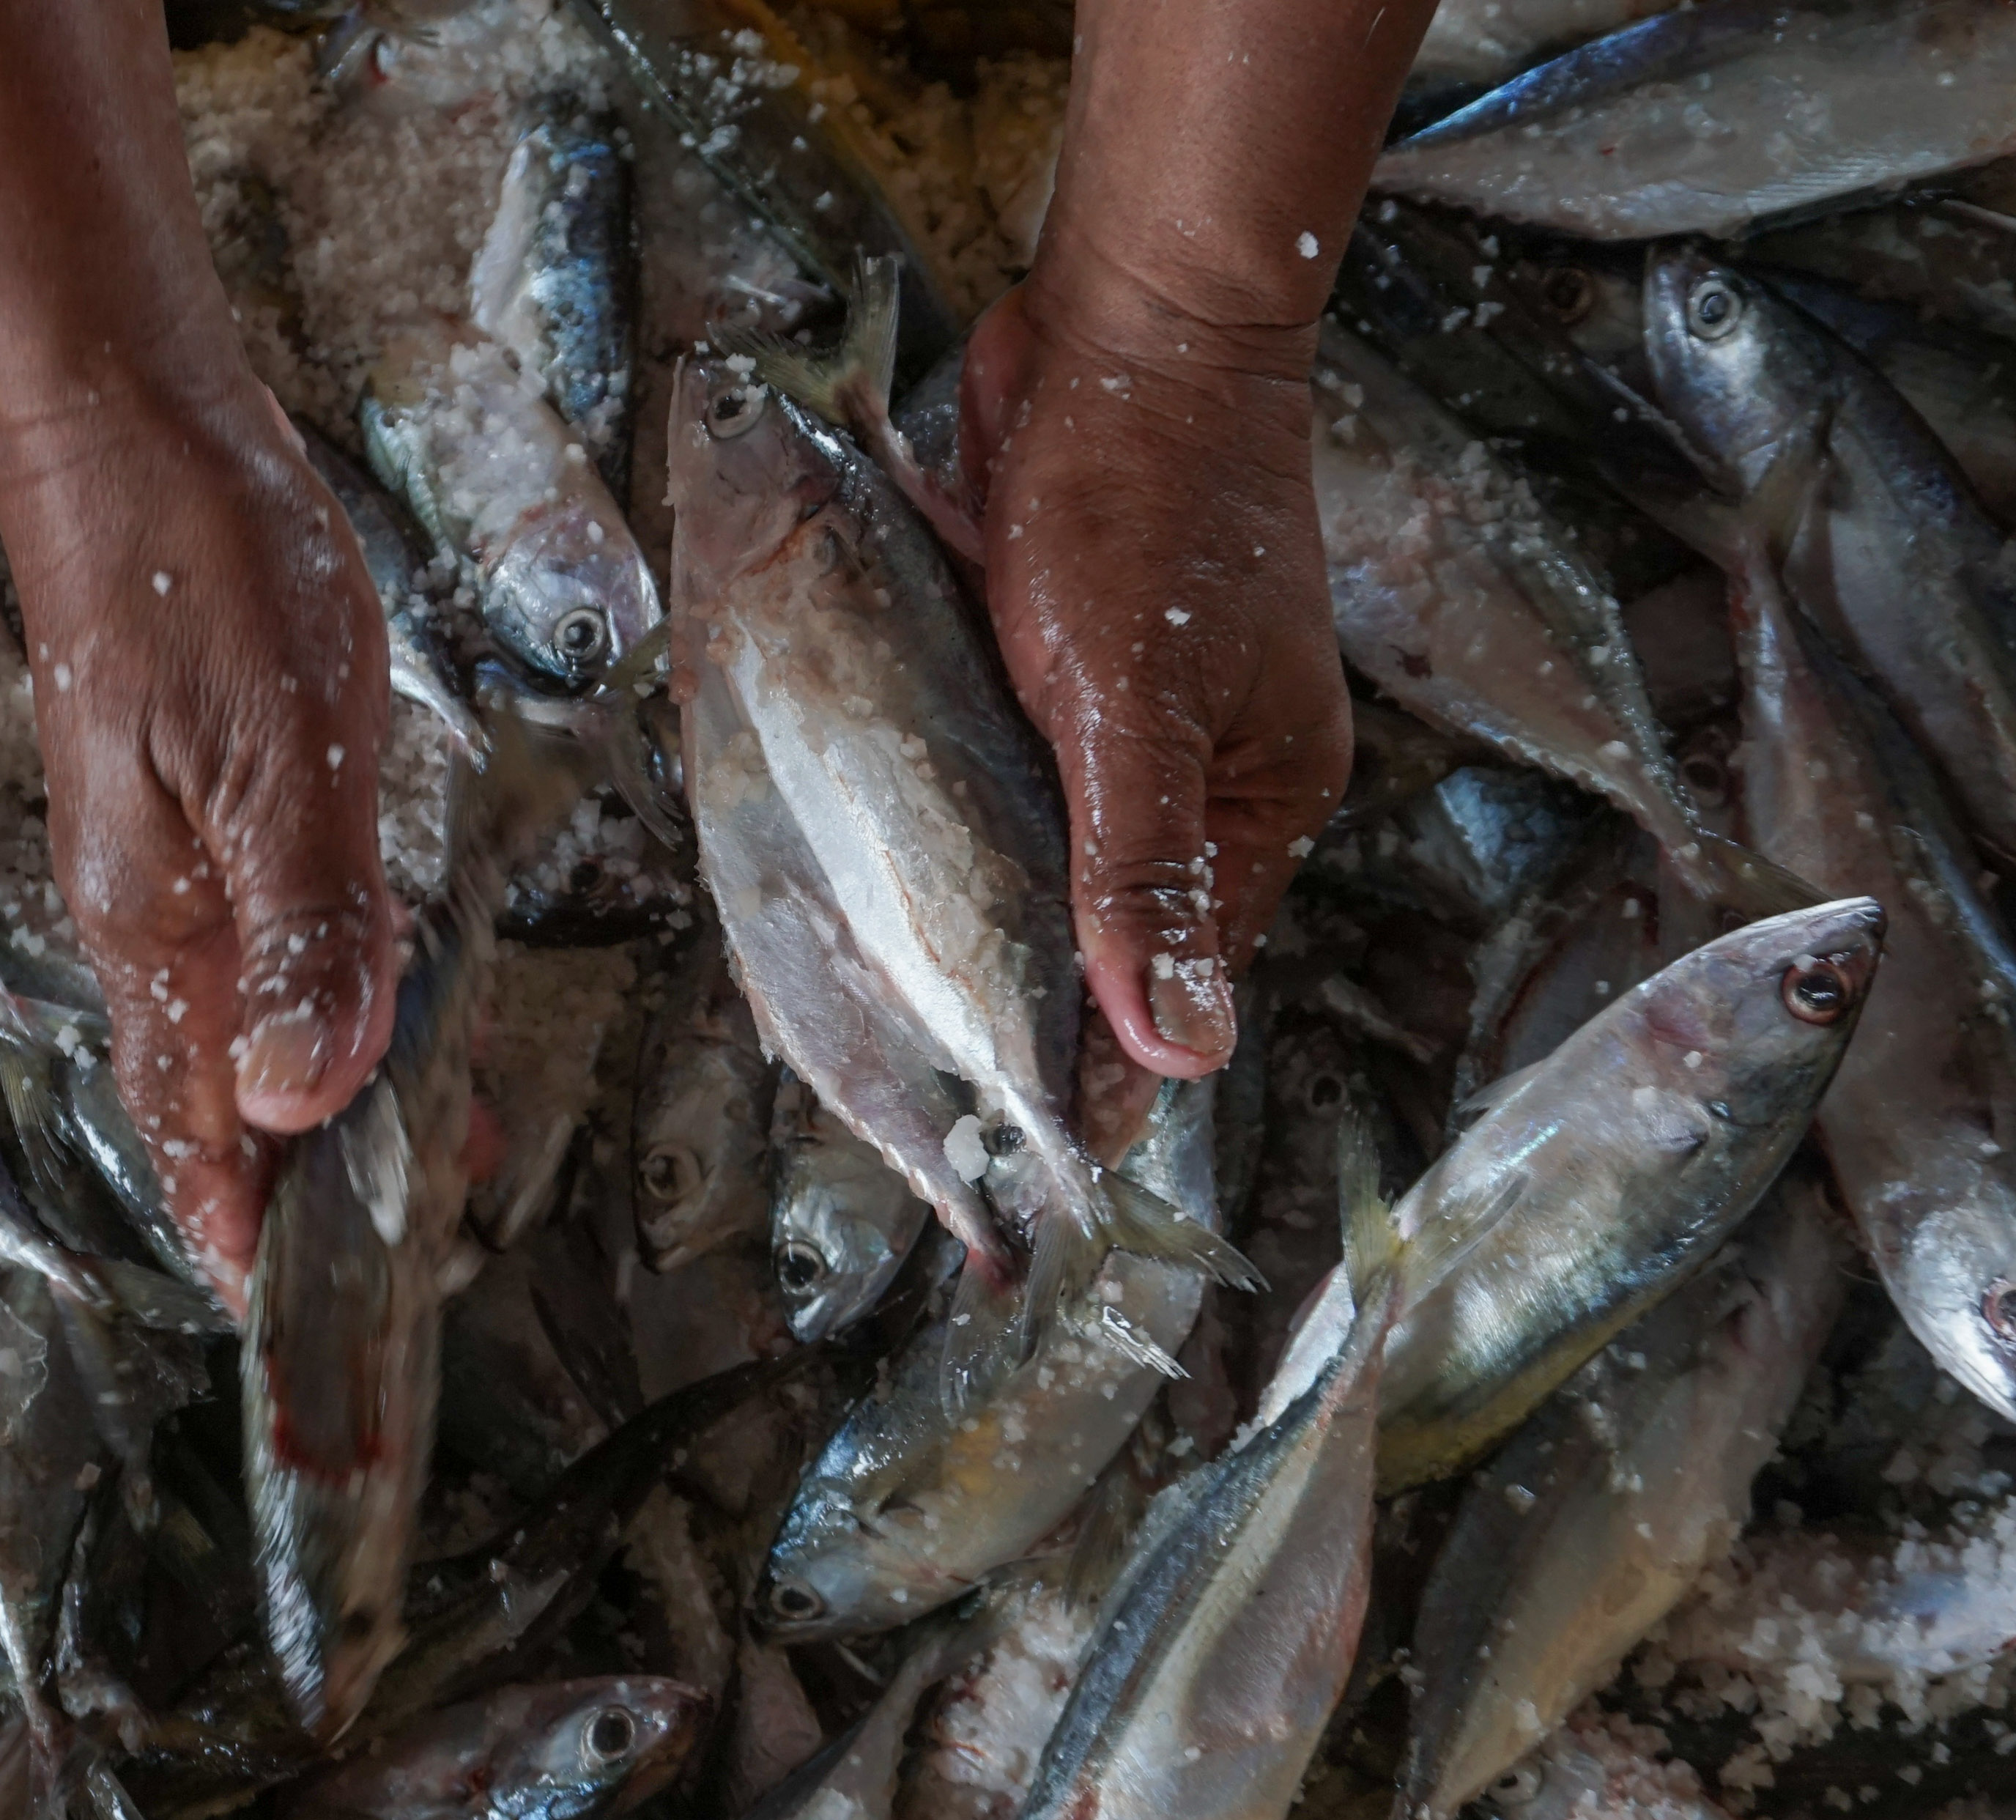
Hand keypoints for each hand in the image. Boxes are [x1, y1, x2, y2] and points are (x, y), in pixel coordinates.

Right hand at [0, 378, 397, 1296]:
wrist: (131, 427)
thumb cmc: (197, 572)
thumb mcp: (274, 754)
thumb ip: (299, 932)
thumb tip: (308, 1101)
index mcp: (158, 922)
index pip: (197, 1121)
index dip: (247, 1224)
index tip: (295, 1321)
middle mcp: (149, 914)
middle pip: (214, 1093)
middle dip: (295, 1183)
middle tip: (391, 1254)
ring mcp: (166, 859)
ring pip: (237, 1024)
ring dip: (314, 1101)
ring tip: (413, 1154)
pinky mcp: (196, 803)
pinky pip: (255, 946)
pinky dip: (318, 1001)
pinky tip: (370, 1003)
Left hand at [961, 232, 1351, 1078]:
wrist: (1125, 325)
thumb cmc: (1143, 497)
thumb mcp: (1133, 697)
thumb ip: (1145, 869)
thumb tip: (1186, 1051)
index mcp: (1260, 802)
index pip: (1180, 978)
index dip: (1110, 1064)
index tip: (1029, 1159)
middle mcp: (1205, 778)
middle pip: (1119, 931)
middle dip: (1041, 1004)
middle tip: (939, 1106)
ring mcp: (1130, 725)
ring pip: (1057, 860)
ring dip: (994, 921)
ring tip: (901, 1023)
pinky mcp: (1062, 673)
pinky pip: (1016, 783)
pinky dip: (969, 828)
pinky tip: (893, 877)